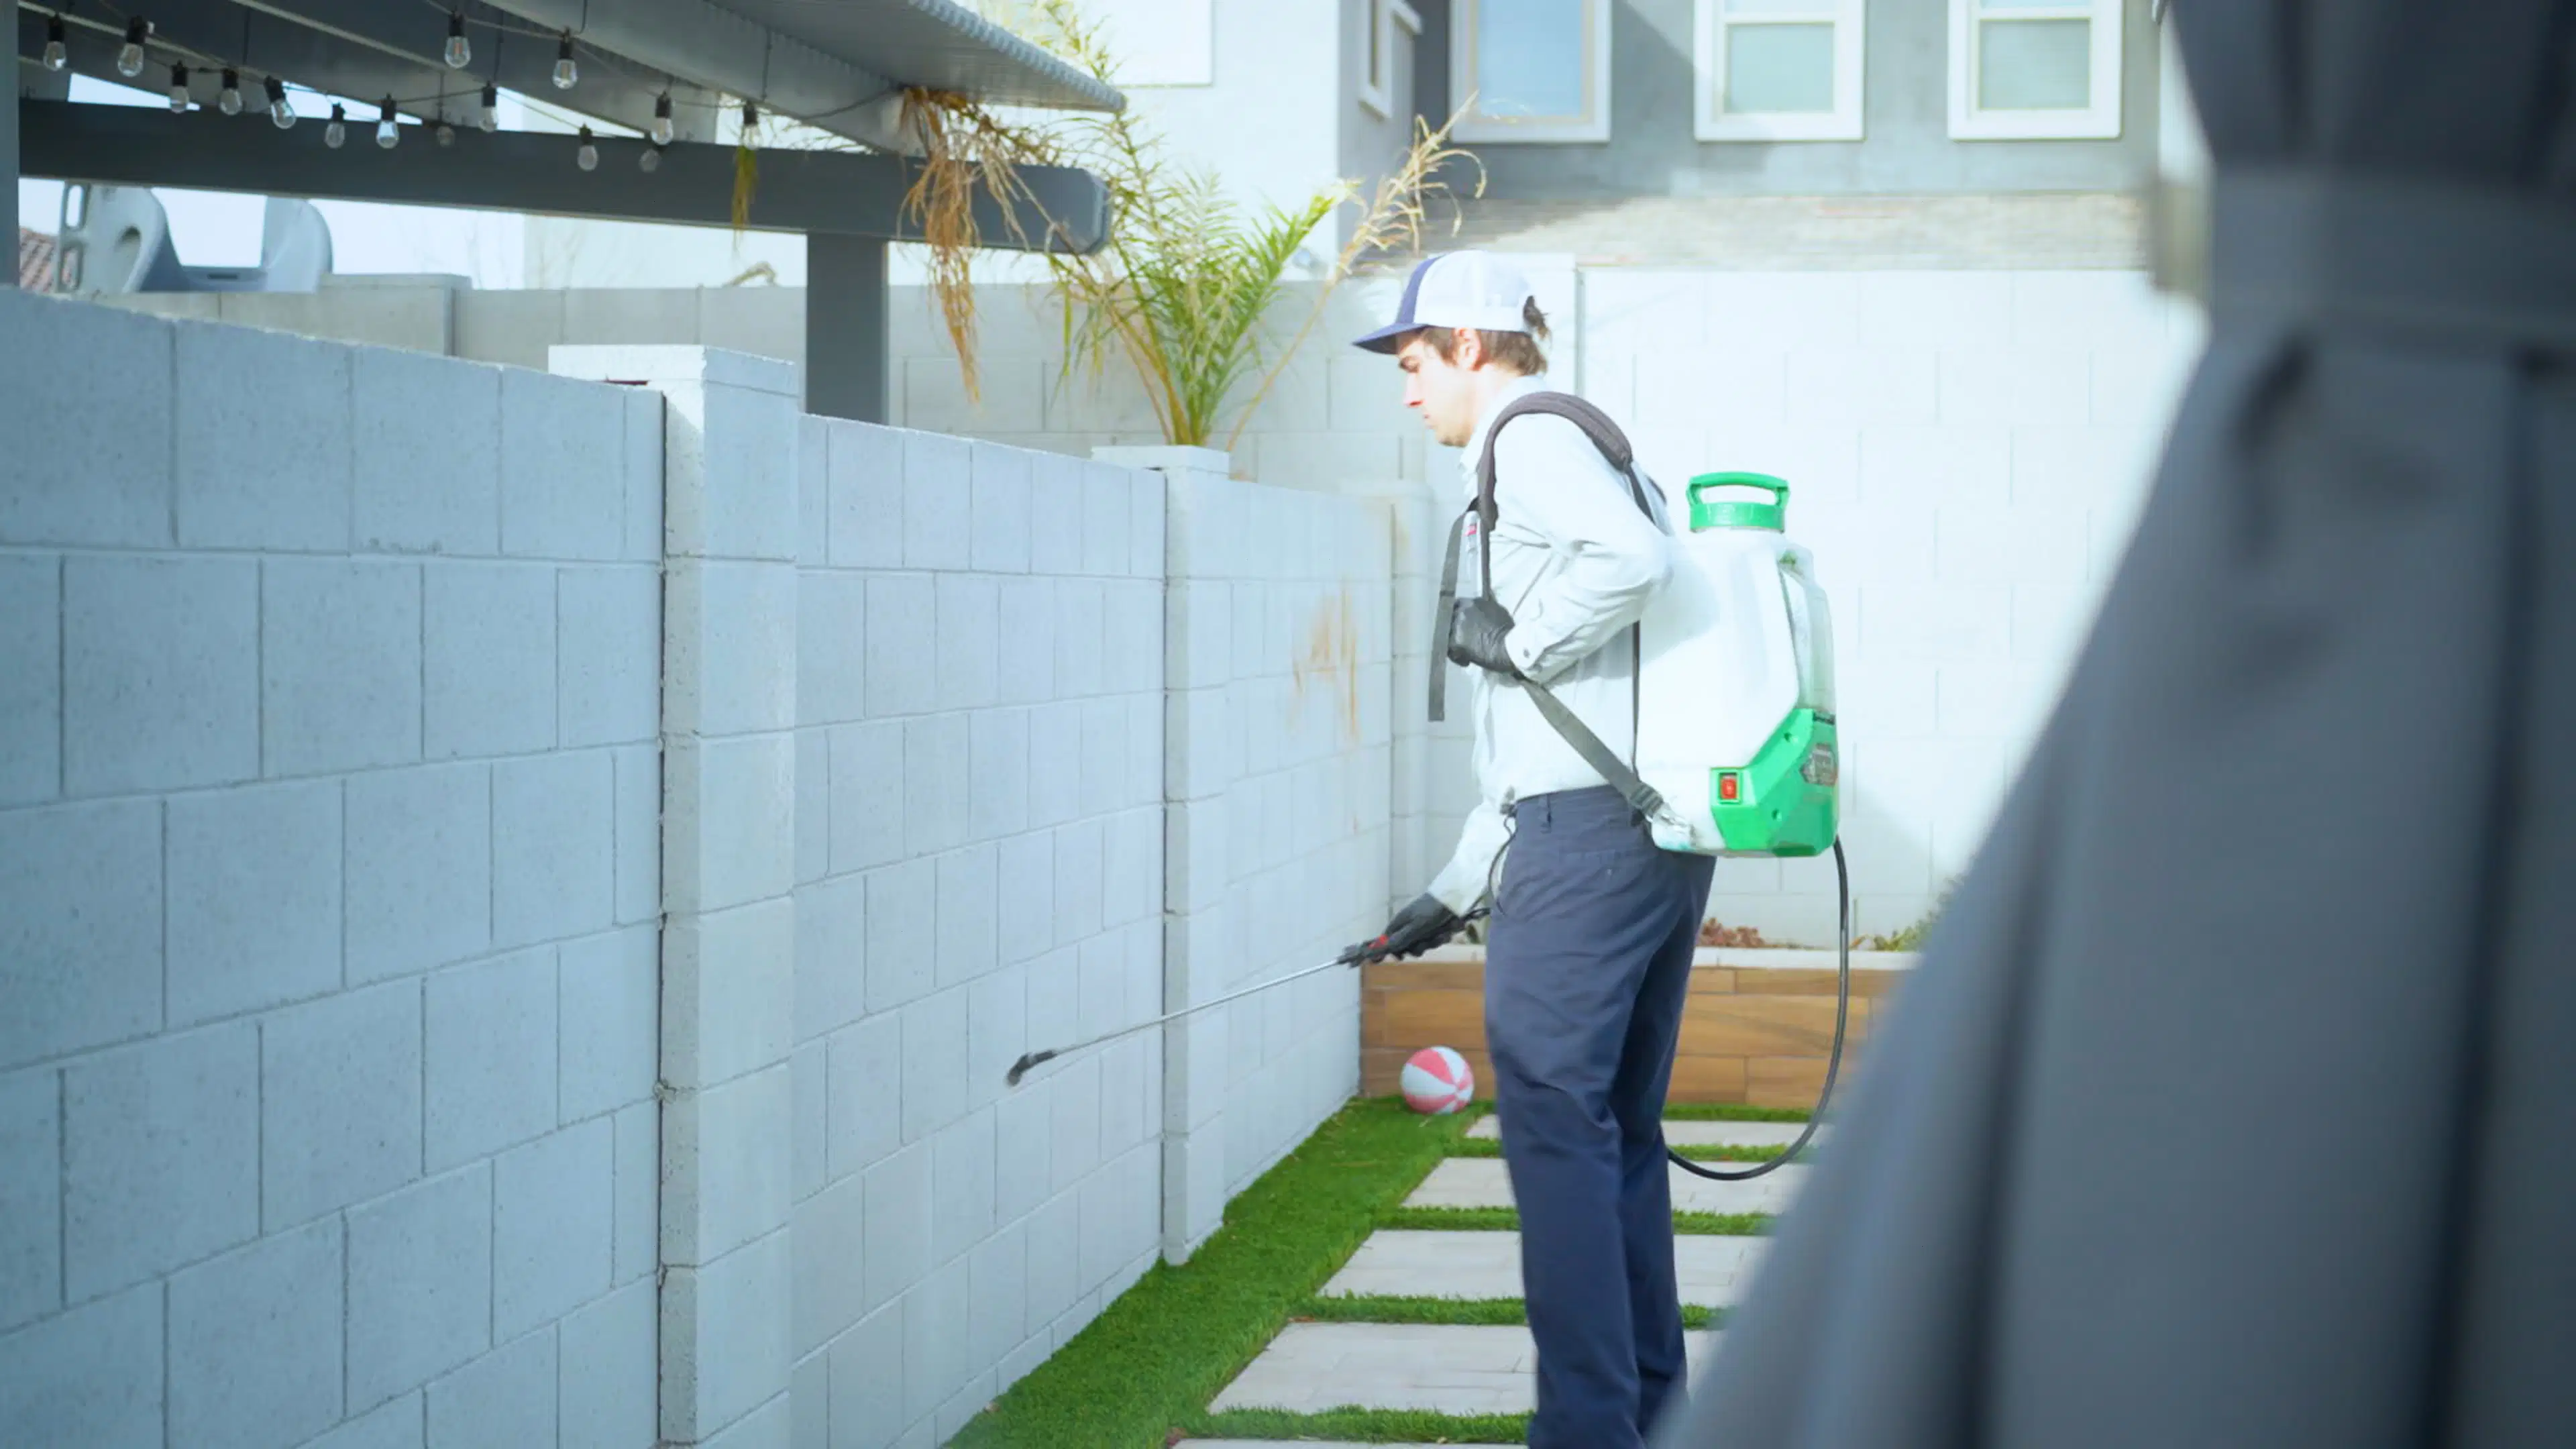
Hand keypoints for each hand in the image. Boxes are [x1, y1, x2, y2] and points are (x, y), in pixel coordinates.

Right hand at [1338, 894, 1464, 964]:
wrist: (1455, 899)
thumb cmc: (1431, 911)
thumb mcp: (1415, 927)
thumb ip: (1399, 940)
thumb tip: (1378, 951)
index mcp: (1398, 924)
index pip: (1382, 942)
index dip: (1377, 952)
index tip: (1371, 961)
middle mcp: (1407, 927)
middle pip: (1405, 948)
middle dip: (1418, 947)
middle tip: (1425, 941)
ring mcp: (1420, 928)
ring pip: (1421, 946)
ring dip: (1433, 941)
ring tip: (1442, 931)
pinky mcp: (1433, 929)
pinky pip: (1433, 941)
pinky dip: (1441, 937)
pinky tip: (1449, 929)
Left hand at [1447, 595, 1521, 676]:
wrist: (1508, 646)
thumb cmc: (1508, 631)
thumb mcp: (1497, 612)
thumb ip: (1484, 611)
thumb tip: (1481, 616)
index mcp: (1472, 603)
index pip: (1457, 605)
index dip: (1458, 615)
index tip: (1463, 624)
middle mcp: (1461, 612)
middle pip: (1450, 620)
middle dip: (1456, 630)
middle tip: (1465, 640)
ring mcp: (1457, 626)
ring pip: (1449, 636)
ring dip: (1456, 644)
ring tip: (1466, 653)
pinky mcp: (1455, 642)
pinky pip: (1451, 651)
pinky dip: (1458, 657)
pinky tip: (1467, 661)